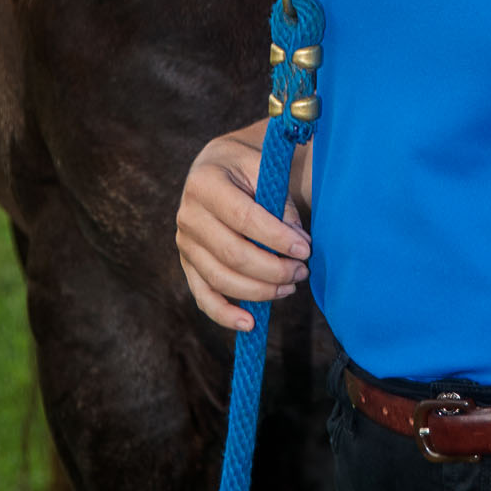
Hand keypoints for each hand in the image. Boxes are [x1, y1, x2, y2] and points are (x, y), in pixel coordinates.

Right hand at [175, 122, 308, 330]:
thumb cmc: (249, 167)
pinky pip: (203, 295)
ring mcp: (185, 243)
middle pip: (231, 254)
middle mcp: (188, 214)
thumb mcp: (265, 168)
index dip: (276, 238)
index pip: (243, 217)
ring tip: (290, 287)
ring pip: (220, 278)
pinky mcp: (188, 265)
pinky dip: (224, 314)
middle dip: (272, 268)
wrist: (220, 166)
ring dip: (259, 290)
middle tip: (302, 271)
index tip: (306, 250)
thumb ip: (280, 203)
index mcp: (205, 182)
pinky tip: (250, 323)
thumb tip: (297, 245)